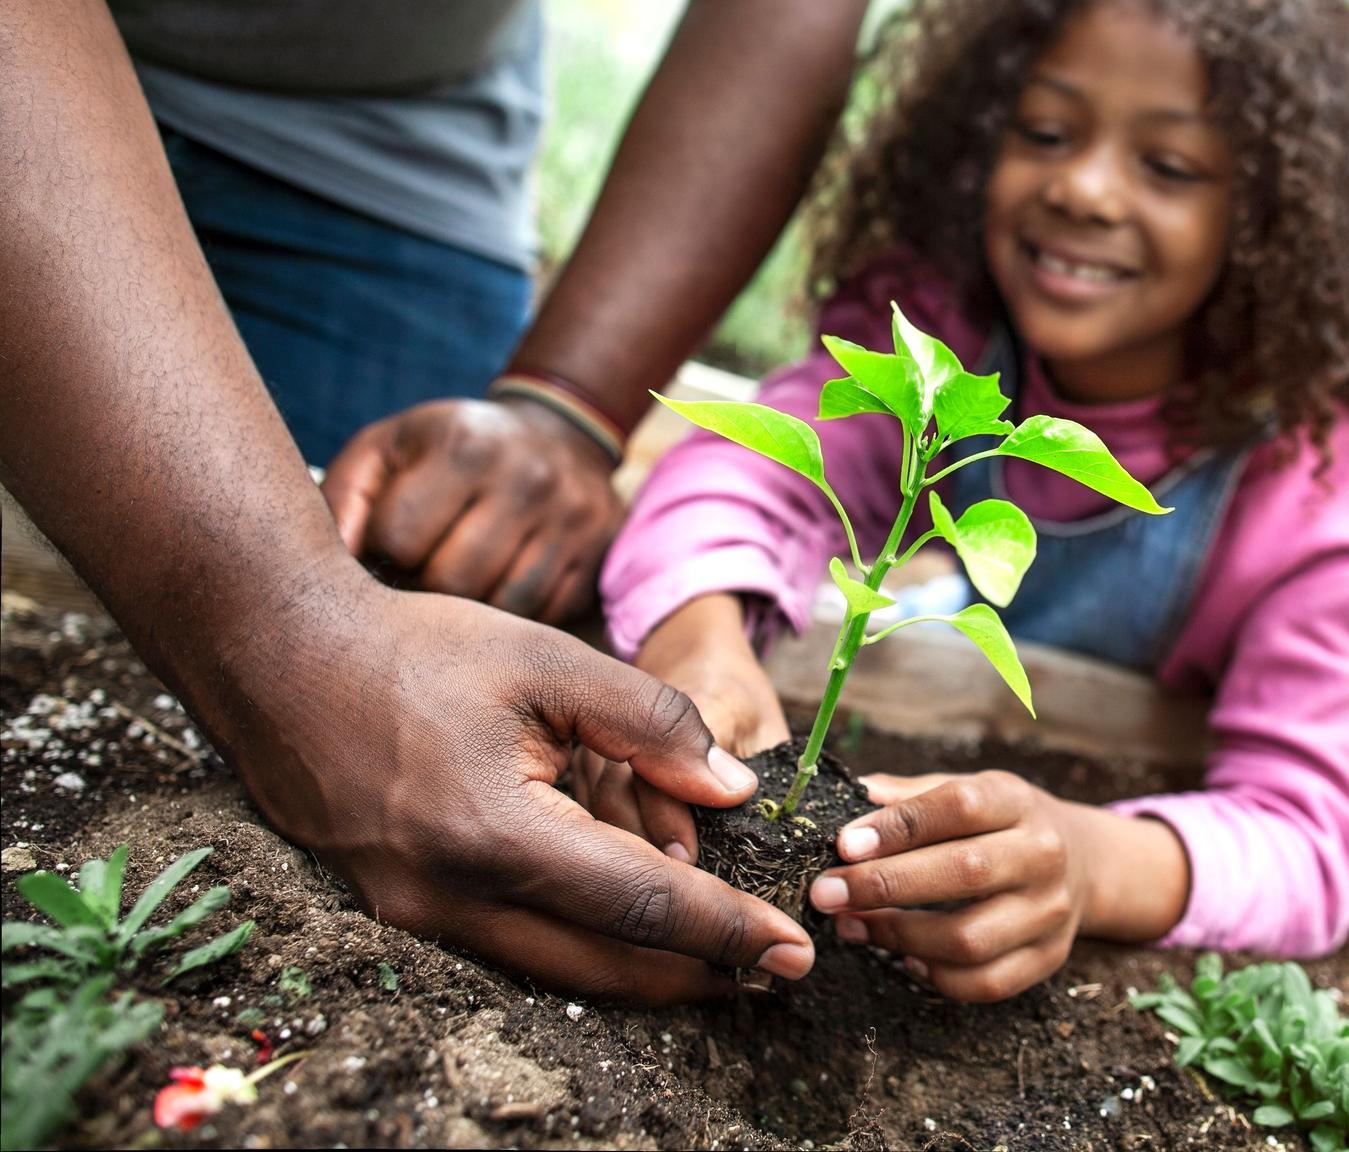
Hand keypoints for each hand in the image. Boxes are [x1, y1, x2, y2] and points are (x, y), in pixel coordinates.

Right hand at [204, 573, 813, 1001]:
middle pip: (605, 966)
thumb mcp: (547, 661)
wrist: (279, 658)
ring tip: (724, 963)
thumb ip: (650, 723)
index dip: (725, 928)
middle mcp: (452, 898)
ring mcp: (417, 917)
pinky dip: (585, 951)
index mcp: (494, 834)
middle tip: (776, 971)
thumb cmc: (415, 649)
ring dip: (646, 975)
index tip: (793, 944)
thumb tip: (733, 791)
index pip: (639, 904)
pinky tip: (633, 935)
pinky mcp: (402, 913)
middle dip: (700, 974)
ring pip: (558, 972)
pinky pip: (513, 951)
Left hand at [322, 397, 623, 622]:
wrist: (558, 435)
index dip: (383, 554)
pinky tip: (501, 587)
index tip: (387, 550)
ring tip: (458, 586)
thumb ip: (343, 499)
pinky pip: (546, 616)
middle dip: (425, 588)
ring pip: (503, 608)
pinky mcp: (599, 555)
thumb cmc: (451, 450)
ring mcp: (572, 519)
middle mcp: (527, 478)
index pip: (400, 538)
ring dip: (471, 612)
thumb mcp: (388, 449)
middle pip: (453, 581)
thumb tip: (328, 569)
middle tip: (419, 576)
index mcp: (464, 445)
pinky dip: (516, 614)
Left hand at [808, 770, 1090, 1001]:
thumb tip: (852, 796)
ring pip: (970, 938)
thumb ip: (912, 796)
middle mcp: (1042, 855)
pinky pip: (984, 983)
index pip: (960, 807)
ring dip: (899, 936)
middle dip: (885, 885)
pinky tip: (901, 956)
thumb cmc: (1001, 824)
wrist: (1082, 863)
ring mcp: (1049, 912)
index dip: (899, 826)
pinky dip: (934, 976)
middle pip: (964, 872)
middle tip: (826, 893)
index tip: (844, 844)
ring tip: (851, 925)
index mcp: (1017, 802)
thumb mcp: (969, 790)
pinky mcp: (1047, 958)